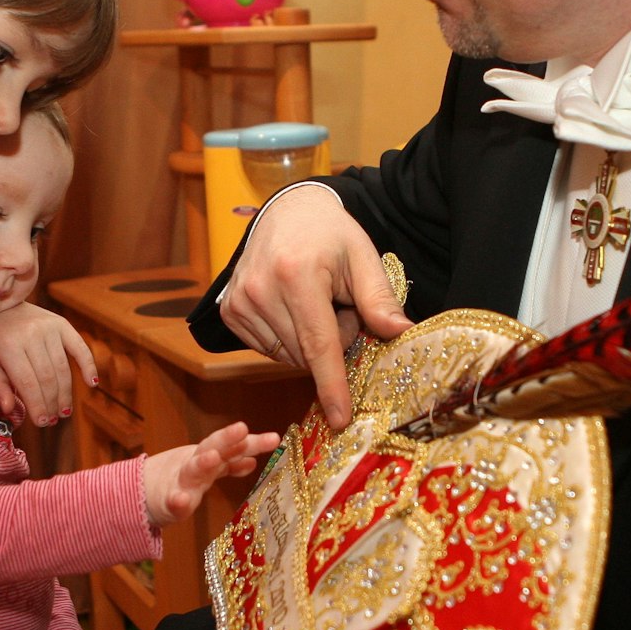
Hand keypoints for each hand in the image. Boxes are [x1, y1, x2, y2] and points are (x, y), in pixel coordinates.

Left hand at [0, 302, 96, 427]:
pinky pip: (80, 347)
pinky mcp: (62, 324)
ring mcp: (48, 327)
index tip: (42, 422)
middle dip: (52, 402)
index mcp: (8, 345)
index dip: (37, 405)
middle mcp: (30, 334)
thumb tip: (9, 409)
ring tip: (64, 410)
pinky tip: (92, 383)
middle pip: (47, 377)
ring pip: (62, 367)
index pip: (27, 382)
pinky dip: (88, 365)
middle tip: (54, 419)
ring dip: (66, 393)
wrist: (1, 307)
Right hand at [142, 422, 281, 527]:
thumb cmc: (182, 478)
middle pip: (212, 447)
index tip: (274, 439)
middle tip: (242, 428)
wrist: (142, 493)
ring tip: (213, 458)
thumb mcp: (209, 469)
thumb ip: (231, 464)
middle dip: (227, 439)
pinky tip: (180, 501)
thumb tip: (255, 459)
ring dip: (203, 463)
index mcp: (209, 457)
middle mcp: (197, 465)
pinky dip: (176, 500)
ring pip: (193, 470)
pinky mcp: (167, 502)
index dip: (253, 442)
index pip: (233, 447)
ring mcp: (181, 481)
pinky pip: (172, 502)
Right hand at [221, 188, 411, 427]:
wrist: (287, 211)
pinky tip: (292, 309)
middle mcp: (261, 290)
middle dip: (332, 342)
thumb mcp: (363, 257)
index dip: (331, 385)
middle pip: (305, 354)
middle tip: (339, 306)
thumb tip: (400, 332)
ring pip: (286, 356)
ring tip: (315, 303)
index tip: (340, 418)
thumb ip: (379, 299)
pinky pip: (267, 349)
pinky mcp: (230, 310)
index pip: (319, 344)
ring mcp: (240, 301)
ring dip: (308, 342)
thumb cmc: (331, 235)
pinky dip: (287, 339)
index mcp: (297, 275)